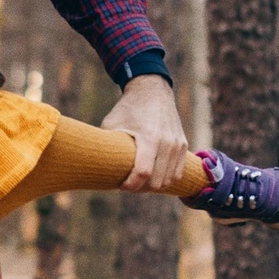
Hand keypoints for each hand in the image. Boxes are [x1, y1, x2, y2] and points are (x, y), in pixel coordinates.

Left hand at [102, 72, 190, 190]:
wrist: (152, 91)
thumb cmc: (128, 109)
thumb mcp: (112, 124)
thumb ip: (107, 146)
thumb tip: (95, 167)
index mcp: (149, 137)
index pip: (143, 173)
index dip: (131, 185)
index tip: (122, 186)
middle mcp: (167, 142)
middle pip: (157, 181)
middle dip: (141, 188)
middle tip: (128, 184)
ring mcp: (177, 145)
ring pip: (169, 181)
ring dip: (153, 186)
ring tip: (139, 182)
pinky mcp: (183, 145)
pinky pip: (177, 173)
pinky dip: (165, 180)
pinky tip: (152, 177)